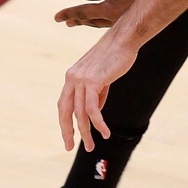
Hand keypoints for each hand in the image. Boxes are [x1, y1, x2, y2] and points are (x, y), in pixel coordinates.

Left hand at [55, 0, 156, 28]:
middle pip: (90, 20)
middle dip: (77, 19)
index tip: (56, 17)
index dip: (69, 13)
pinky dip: (102, 19)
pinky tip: (101, 17)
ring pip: (101, 22)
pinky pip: (111, 20)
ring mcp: (124, 19)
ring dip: (88, 20)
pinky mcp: (131, 15)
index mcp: (109, 10)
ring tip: (78, 21)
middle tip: (66, 21)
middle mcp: (115, 19)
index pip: (83, 12)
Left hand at [59, 30, 139, 150]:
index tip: (69, 136)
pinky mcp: (92, 81)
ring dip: (86, 132)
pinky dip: (98, 123)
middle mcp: (72, 78)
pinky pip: (92, 109)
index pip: (64, 104)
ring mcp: (81, 79)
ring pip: (79, 114)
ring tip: (91, 146)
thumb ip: (96, 93)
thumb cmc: (116, 56)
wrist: (124, 39)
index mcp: (72, 76)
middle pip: (65, 111)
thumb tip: (94, 113)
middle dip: (67, 132)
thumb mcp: (101, 76)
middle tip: (69, 147)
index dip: (65, 122)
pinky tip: (105, 133)